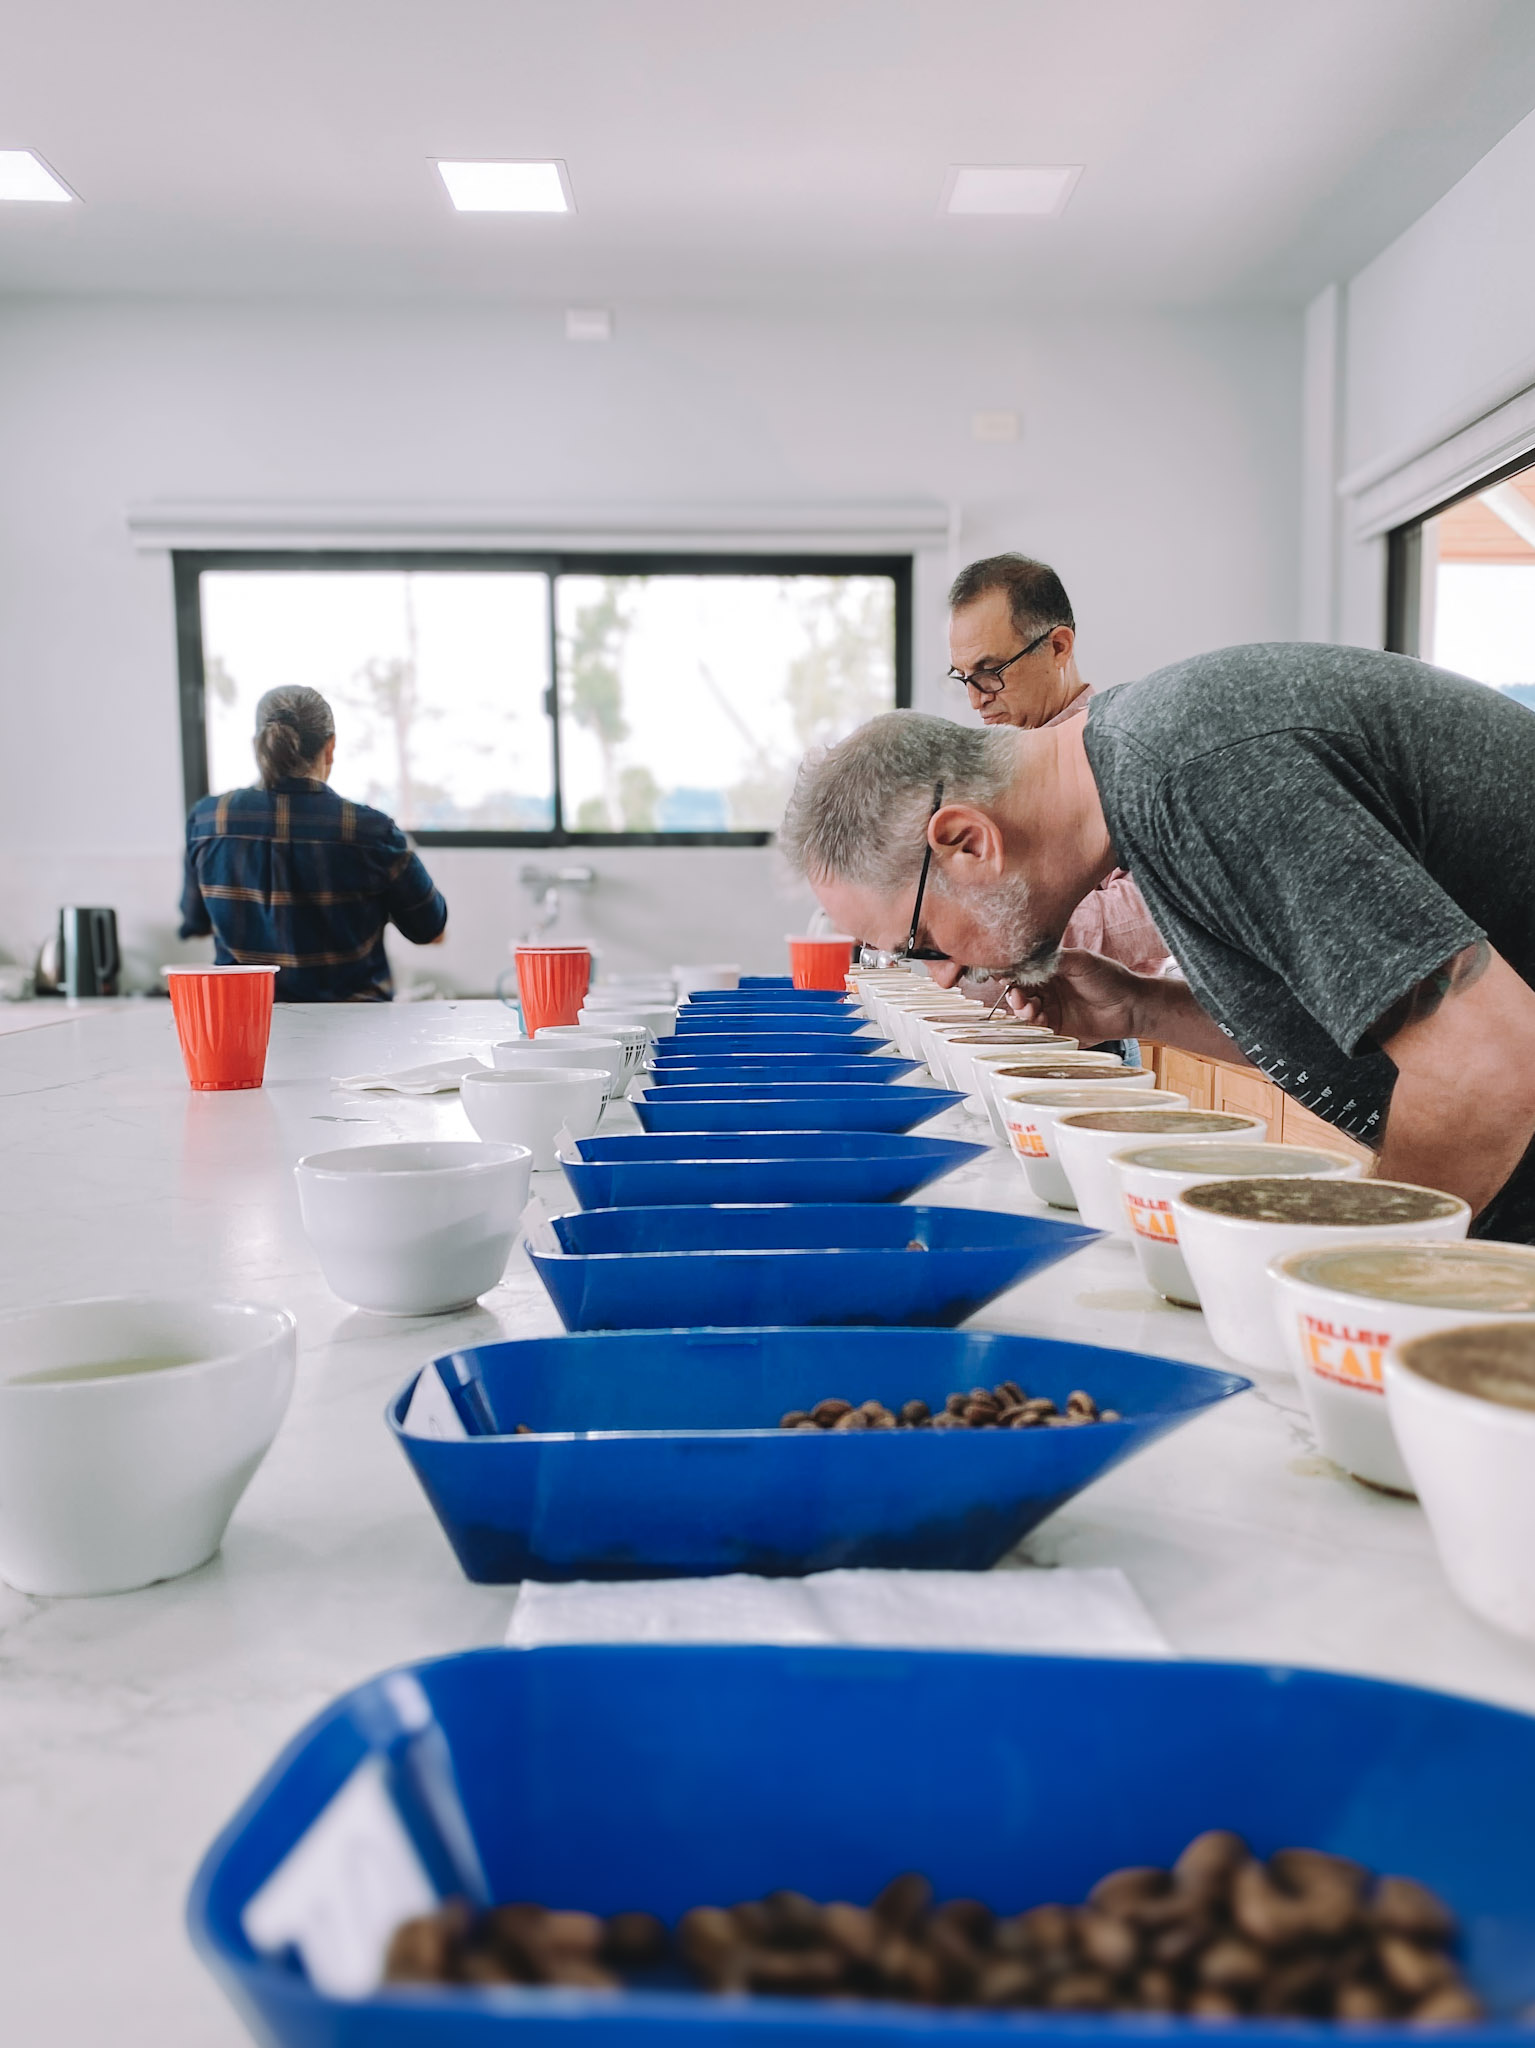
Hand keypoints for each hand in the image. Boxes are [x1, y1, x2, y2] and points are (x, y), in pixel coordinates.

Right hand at [1000, 948, 1148, 1041]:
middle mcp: (1048, 989)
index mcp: (1051, 969)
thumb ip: (1052, 958)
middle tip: (1017, 995)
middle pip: (1018, 991)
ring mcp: (1052, 1009)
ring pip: (1024, 1010)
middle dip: (1013, 994)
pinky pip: (1037, 1028)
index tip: (1005, 974)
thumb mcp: (1080, 960)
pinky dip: (1033, 1024)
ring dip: (1021, 1010)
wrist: (1131, 1006)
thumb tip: (1024, 959)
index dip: (1012, 973)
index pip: (1023, 970)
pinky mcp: (1057, 1028)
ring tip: (1030, 1008)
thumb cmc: (1110, 978)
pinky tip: (1039, 1020)